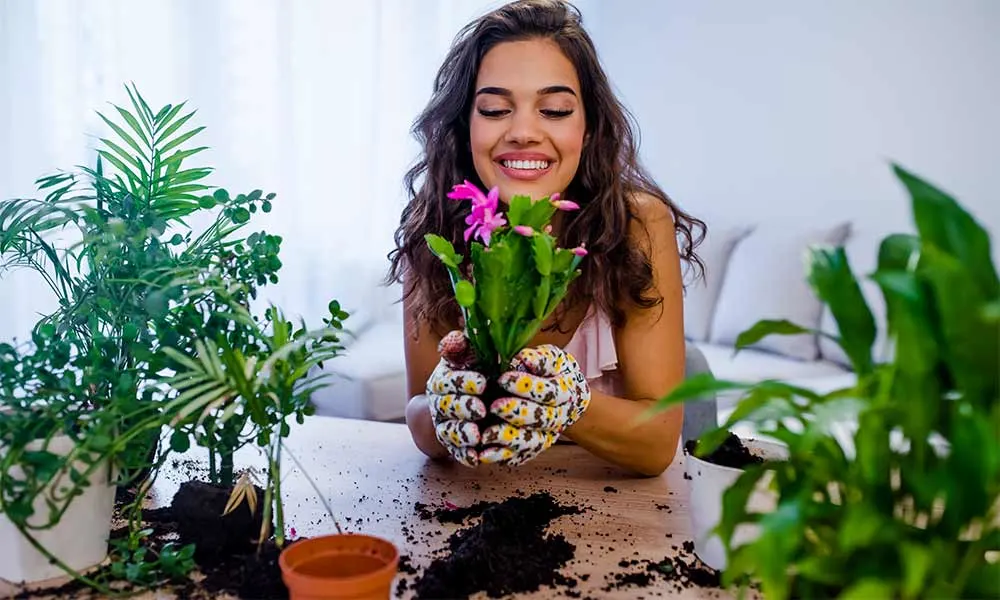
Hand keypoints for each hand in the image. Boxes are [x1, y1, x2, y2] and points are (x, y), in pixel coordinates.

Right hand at [425, 331, 486, 467]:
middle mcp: (440, 405)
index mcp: (443, 382)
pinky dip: (465, 456)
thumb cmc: (477, 373)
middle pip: (446, 407)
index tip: (481, 382)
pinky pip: (457, 453)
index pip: (447, 381)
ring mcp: (446, 426)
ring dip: (461, 434)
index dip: (463, 382)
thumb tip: (456, 338)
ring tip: (476, 434)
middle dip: (462, 408)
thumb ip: (463, 346)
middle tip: (481, 409)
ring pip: (448, 431)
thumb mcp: (470, 357)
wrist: (469, 405)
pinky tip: (476, 458)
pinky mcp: (455, 446)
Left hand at [479, 344, 590, 465]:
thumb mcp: (551, 359)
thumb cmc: (552, 373)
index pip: (547, 391)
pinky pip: (519, 456)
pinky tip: (484, 454)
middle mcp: (558, 418)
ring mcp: (545, 436)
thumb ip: (540, 359)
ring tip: (487, 434)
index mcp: (563, 392)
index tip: (503, 378)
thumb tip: (524, 359)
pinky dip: (502, 457)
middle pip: (540, 419)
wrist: (565, 400)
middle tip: (494, 406)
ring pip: (530, 442)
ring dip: (508, 439)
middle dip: (516, 412)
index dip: (526, 386)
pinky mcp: (531, 449)